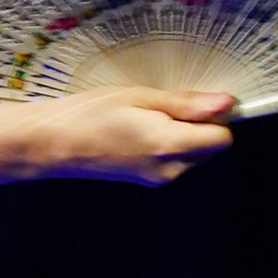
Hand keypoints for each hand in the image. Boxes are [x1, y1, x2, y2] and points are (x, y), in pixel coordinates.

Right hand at [30, 87, 234, 186]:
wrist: (52, 144)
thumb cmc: (90, 114)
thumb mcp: (141, 96)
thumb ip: (186, 104)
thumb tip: (225, 104)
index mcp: (169, 145)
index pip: (222, 138)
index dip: (215, 117)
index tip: (194, 103)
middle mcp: (169, 169)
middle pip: (210, 148)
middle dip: (198, 127)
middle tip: (162, 108)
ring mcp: (157, 178)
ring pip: (193, 155)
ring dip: (182, 136)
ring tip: (145, 119)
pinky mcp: (146, 181)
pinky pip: (173, 161)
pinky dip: (166, 146)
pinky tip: (138, 132)